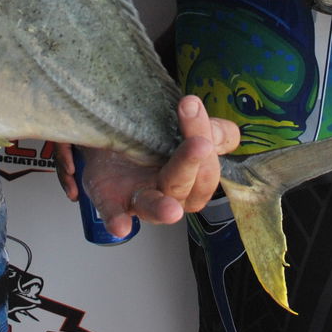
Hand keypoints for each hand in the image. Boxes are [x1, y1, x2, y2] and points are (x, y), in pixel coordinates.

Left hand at [54, 95, 241, 236]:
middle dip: (192, 163)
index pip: (210, 167)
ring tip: (171, 211)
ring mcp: (141, 197)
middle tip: (199, 142)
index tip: (192, 104)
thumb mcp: (183, 127)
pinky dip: (117, 220)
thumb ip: (209, 130)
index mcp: (195, 178)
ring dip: (163, 209)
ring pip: (155, 205)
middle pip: (188, 185)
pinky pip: (114, 213)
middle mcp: (171, 192)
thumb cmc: (152, 138)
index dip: (210, 139)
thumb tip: (221, 129)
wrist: (109, 139)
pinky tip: (121, 226)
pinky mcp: (111, 200)